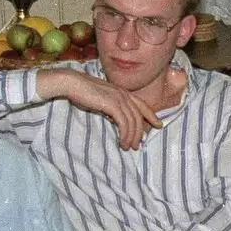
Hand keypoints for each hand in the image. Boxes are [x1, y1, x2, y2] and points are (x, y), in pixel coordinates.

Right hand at [41, 69, 161, 149]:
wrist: (72, 83)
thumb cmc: (83, 92)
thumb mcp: (101, 100)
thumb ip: (111, 107)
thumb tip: (115, 119)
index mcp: (123, 92)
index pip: (142, 105)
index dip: (152, 116)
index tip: (158, 125)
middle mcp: (124, 94)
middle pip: (139, 116)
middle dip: (140, 133)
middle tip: (137, 146)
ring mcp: (119, 98)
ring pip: (133, 122)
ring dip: (131, 137)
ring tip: (128, 147)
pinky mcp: (113, 104)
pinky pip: (124, 123)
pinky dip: (125, 135)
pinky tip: (122, 142)